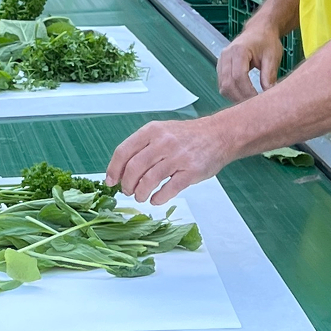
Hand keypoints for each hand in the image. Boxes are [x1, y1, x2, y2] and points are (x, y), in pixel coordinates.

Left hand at [106, 115, 228, 205]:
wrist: (219, 134)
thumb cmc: (188, 136)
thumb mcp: (162, 131)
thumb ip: (142, 147)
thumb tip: (119, 171)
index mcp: (152, 130)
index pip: (123, 151)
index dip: (113, 169)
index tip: (110, 181)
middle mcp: (163, 142)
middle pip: (133, 168)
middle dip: (126, 185)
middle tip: (127, 191)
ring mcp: (178, 157)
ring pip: (148, 181)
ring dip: (140, 193)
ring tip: (141, 196)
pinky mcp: (190, 172)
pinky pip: (168, 190)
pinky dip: (158, 198)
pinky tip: (156, 199)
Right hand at [217, 16, 285, 102]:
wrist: (259, 31)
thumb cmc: (266, 41)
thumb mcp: (272, 57)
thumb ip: (269, 75)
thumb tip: (268, 95)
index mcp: (239, 50)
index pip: (238, 76)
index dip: (248, 92)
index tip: (259, 101)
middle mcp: (226, 55)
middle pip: (227, 84)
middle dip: (241, 98)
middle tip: (255, 106)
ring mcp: (221, 61)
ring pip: (223, 86)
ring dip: (235, 98)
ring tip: (250, 103)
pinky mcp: (221, 67)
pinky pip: (223, 85)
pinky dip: (232, 93)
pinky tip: (244, 97)